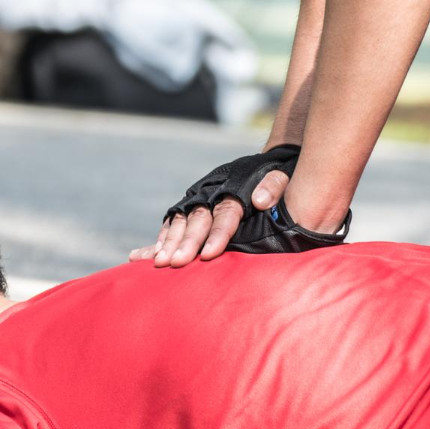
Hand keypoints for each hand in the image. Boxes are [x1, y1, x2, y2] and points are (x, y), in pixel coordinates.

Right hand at [130, 152, 294, 267]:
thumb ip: (274, 187)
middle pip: (198, 219)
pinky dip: (160, 239)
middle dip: (185, 242)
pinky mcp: (189, 206)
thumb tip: (260, 201)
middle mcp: (211, 193)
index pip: (226, 214)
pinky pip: (172, 223)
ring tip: (160, 262)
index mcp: (234, 189)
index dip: (217, 234)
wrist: (259, 165)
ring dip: (168, 241)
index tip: (209, 255)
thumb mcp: (281, 178)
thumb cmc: (274, 179)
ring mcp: (197, 199)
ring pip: (181, 221)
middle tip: (176, 263)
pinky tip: (148, 255)